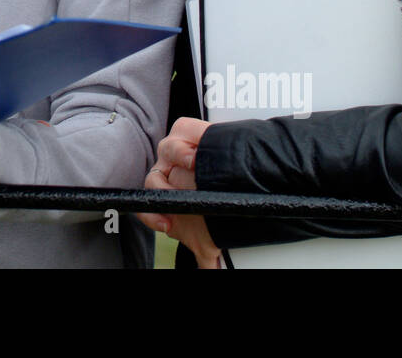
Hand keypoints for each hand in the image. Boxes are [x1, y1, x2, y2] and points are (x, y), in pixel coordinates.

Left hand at [137, 117, 221, 267]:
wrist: (253, 181)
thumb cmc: (226, 210)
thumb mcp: (212, 238)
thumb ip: (206, 257)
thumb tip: (210, 272)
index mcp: (168, 198)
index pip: (149, 205)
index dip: (152, 215)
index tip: (167, 225)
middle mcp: (170, 174)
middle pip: (156, 179)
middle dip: (172, 189)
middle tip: (190, 197)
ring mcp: (178, 151)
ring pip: (167, 152)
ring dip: (179, 160)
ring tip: (195, 166)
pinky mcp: (191, 130)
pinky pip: (182, 128)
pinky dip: (186, 138)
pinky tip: (196, 153)